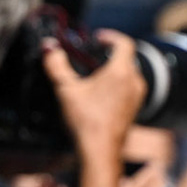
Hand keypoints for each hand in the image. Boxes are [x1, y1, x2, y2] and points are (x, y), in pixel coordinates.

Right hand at [47, 30, 144, 161]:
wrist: (100, 149)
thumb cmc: (86, 120)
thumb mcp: (67, 89)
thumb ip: (57, 65)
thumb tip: (49, 47)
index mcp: (121, 72)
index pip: (124, 43)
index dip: (111, 37)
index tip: (97, 38)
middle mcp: (135, 82)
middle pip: (127, 58)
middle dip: (110, 53)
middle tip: (91, 55)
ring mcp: (137, 96)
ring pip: (129, 73)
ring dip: (114, 69)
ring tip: (94, 73)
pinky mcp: (135, 108)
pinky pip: (129, 87)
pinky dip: (118, 83)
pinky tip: (100, 92)